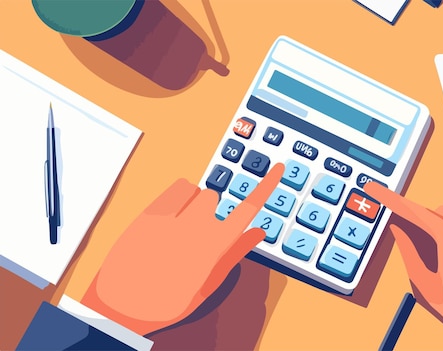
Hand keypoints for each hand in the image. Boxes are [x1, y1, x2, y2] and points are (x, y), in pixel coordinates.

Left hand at [82, 164, 284, 334]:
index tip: (278, 169)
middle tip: (197, 232)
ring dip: (194, 202)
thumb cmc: (167, 302)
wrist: (122, 308)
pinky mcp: (150, 212)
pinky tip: (171, 215)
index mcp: (214, 247)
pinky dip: (180, 195)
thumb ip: (234, 254)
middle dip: (211, 210)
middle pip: (215, 199)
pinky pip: (176, 187)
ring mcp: (171, 217)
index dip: (266, 186)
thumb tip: (258, 233)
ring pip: (196, 191)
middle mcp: (195, 227)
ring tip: (180, 226)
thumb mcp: (207, 286)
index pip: (248, 209)